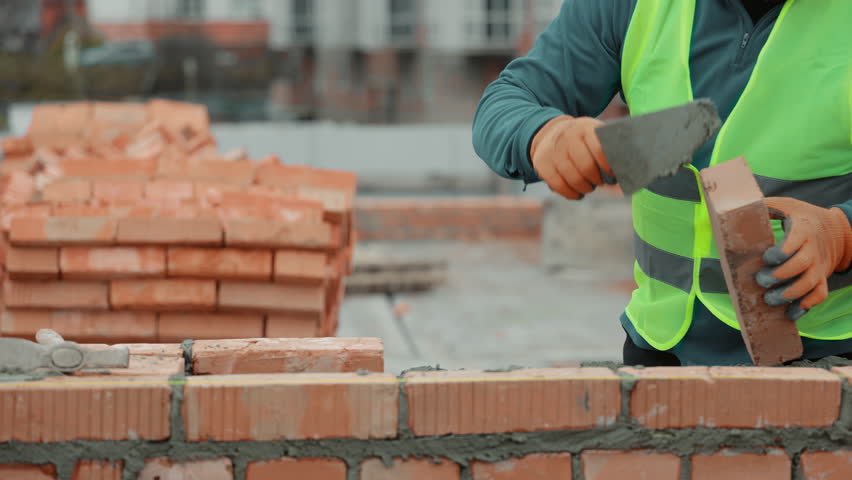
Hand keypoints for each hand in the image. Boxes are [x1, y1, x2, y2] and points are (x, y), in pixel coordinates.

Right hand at [530, 116, 612, 199]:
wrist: (551, 133)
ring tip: (589, 187)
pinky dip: (570, 194)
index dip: (608, 166)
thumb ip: (611, 149)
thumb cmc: (583, 141)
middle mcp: (568, 136)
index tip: (613, 174)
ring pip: (573, 178)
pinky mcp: (541, 163)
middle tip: (601, 182)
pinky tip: (577, 194)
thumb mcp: (596, 135)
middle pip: (586, 167)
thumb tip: (627, 173)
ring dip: (585, 188)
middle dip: (597, 180)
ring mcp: (553, 150)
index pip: (599, 149)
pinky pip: (558, 185)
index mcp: (586, 128)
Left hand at [755, 197, 851, 319]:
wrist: (835, 228)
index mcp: (802, 229)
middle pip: (800, 266)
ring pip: (809, 284)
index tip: (766, 258)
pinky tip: (789, 312)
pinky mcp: (822, 278)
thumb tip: (733, 209)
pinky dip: (805, 306)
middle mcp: (813, 249)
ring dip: (788, 295)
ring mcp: (819, 266)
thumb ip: (763, 206)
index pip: (795, 242)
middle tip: (760, 281)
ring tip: (769, 300)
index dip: (780, 253)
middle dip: (778, 277)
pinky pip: (819, 295)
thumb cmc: (800, 216)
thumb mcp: (784, 205)